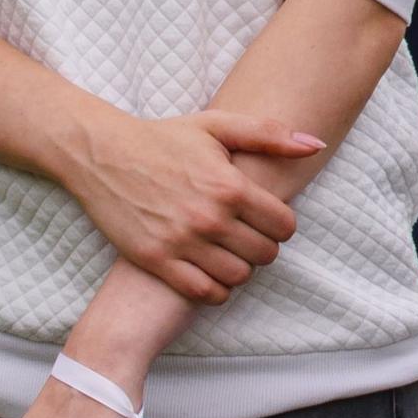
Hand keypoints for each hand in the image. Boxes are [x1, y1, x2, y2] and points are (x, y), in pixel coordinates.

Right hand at [56, 109, 318, 302]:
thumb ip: (270, 135)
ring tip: (231, 254)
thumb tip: (315, 145)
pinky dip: (214, 289)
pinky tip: (210, 272)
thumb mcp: (218, 125)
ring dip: (241, 269)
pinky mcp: (154, 260)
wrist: (101, 154)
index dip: (284, 225)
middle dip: (265, 247)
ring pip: (237, 277)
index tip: (271, 220)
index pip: (284, 225)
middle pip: (264, 254)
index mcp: (230, 186)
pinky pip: (202, 292)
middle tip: (251, 238)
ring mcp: (180, 242)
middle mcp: (208, 217)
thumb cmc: (163, 137)